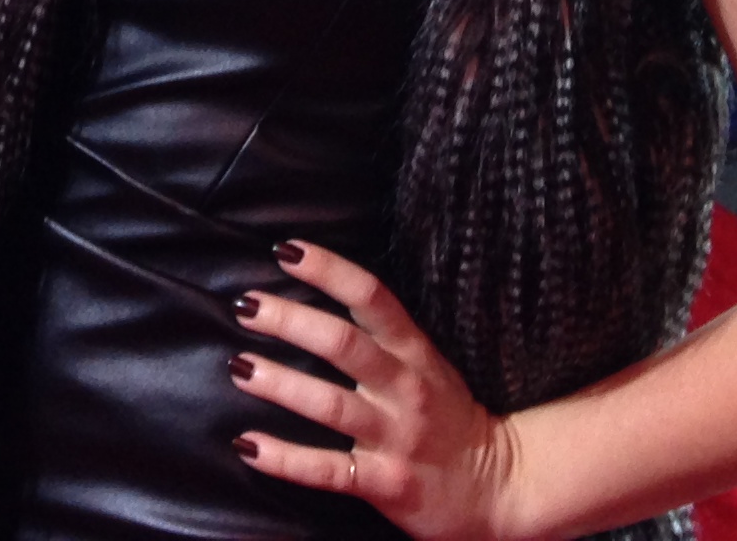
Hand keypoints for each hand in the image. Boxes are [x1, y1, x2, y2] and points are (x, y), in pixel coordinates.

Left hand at [230, 242, 523, 539]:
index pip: (372, 297)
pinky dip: (285, 459)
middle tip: (246, 305)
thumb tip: (313, 295)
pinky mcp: (385, 483)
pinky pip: (327, 470)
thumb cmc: (446, 415)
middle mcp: (404, 389)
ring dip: (280, 384)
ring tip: (239, 366)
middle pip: (343, 345)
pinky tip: (248, 444)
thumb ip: (379, 335)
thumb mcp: (424, 363)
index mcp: (414, 352)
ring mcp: (395, 437)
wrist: (496, 486)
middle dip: (291, 321)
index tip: (285, 249)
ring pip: (330, 405)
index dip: (329, 269)